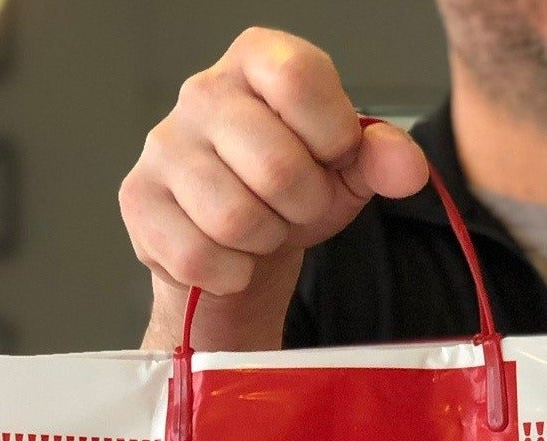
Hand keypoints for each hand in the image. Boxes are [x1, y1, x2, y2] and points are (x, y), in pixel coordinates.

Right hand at [119, 28, 427, 351]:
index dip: (330, 136)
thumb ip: (382, 159)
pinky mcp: (139, 201)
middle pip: (275, 165)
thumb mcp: (346, 170)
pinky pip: (199, 256)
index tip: (331, 157)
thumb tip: (407, 169)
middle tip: (294, 208)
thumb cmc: (292, 194)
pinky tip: (230, 257)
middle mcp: (203, 91)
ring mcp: (164, 146)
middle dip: (302, 207)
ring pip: (235, 219)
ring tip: (261, 230)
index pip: (299, 79)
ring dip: (265, 241)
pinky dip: (229, 274)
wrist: (240, 248)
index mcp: (258, 60)